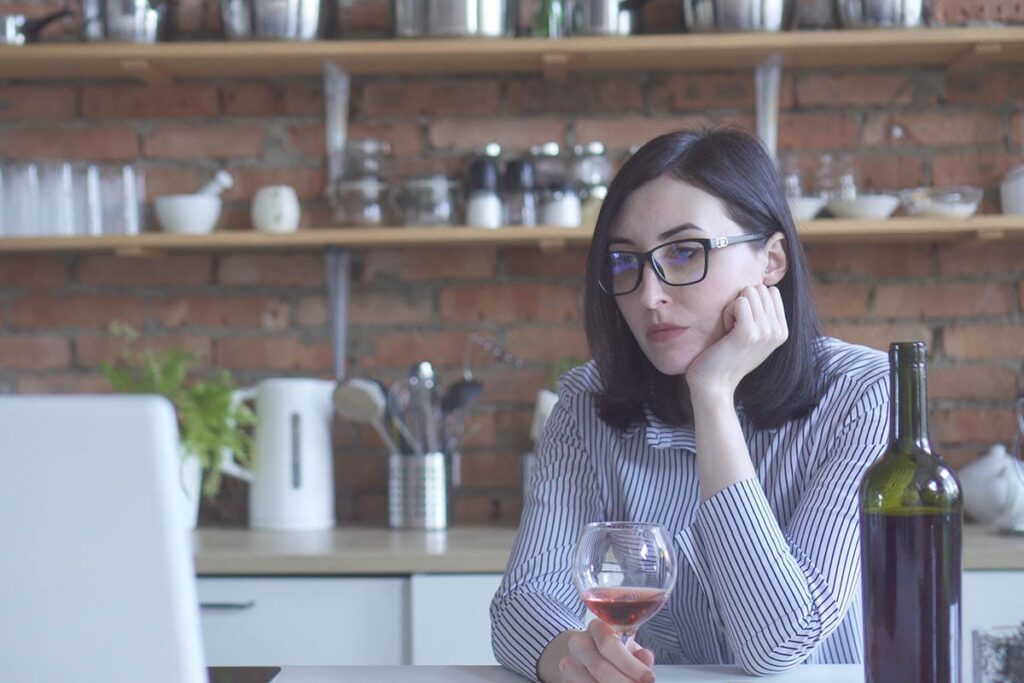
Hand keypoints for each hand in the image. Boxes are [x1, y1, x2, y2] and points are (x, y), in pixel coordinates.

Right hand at [559, 621, 654, 682]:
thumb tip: (646, 659)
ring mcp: (568, 661)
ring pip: (589, 681)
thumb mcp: (628, 649)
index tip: (648, 678)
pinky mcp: (565, 677)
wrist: (582, 655)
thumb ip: (639, 656)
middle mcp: (579, 642)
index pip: (610, 643)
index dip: (630, 664)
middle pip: (599, 667)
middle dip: (622, 682)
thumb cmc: (611, 652)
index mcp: (597, 628)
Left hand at [684, 284, 787, 399]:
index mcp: (783, 330)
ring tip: (730, 331)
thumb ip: (763, 314)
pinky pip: (738, 301)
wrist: (714, 383)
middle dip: (741, 303)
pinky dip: (727, 312)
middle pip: (759, 288)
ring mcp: (766, 332)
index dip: (750, 302)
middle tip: (733, 328)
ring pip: (749, 292)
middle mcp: (778, 331)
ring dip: (733, 308)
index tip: (741, 325)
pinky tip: (726, 331)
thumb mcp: (753, 335)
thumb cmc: (726, 356)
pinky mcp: (749, 333)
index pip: (771, 291)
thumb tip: (765, 286)